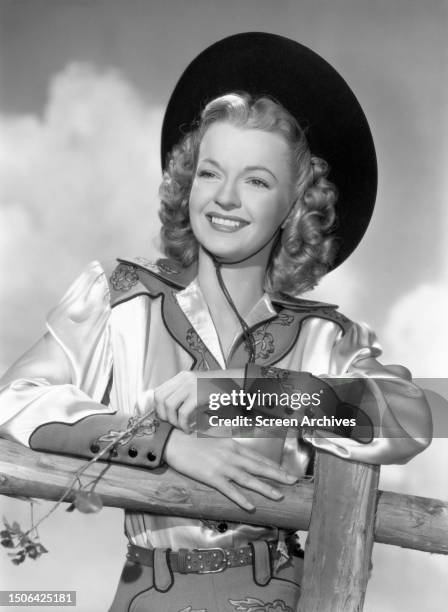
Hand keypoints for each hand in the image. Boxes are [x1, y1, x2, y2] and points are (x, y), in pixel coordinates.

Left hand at [154, 370, 239, 432]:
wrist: (239, 384)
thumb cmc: (220, 391)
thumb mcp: (199, 389)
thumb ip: (185, 395)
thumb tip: (169, 411)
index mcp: (182, 377)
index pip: (158, 391)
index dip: (157, 408)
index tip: (165, 418)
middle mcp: (184, 379)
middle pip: (160, 399)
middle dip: (163, 416)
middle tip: (173, 424)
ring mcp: (191, 386)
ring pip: (169, 406)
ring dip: (174, 421)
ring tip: (182, 427)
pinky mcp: (198, 395)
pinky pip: (183, 413)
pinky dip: (184, 424)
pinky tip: (190, 429)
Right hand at [163, 429, 296, 510]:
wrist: (175, 441)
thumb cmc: (194, 441)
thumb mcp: (216, 442)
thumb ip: (230, 450)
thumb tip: (241, 458)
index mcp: (233, 446)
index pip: (258, 457)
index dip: (274, 465)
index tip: (287, 472)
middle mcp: (231, 455)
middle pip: (259, 467)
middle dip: (277, 475)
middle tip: (293, 482)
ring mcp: (222, 466)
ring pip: (248, 479)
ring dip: (265, 488)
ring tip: (279, 496)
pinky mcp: (211, 477)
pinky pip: (229, 490)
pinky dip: (241, 498)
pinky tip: (251, 506)